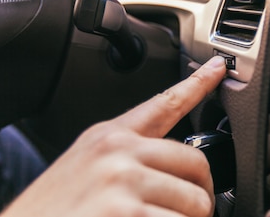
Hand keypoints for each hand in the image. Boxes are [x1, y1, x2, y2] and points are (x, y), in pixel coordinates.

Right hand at [0, 56, 226, 216]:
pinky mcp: (127, 214)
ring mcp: (123, 182)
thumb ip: (126, 159)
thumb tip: (170, 170)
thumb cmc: (51, 213)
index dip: (198, 83)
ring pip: (196, 203)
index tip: (218, 66)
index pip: (164, 103)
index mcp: (109, 138)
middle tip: (191, 212)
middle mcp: (118, 153)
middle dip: (201, 194)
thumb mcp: (84, 170)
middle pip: (197, 164)